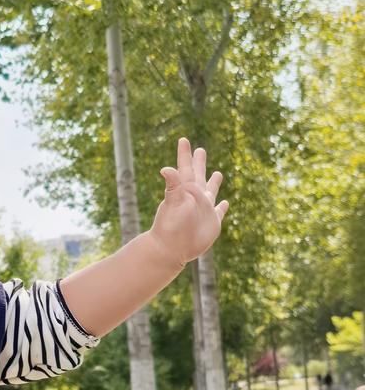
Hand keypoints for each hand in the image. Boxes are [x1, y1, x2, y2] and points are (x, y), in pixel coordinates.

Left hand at [148, 137, 228, 265]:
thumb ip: (173, 186)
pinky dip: (222, 207)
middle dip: (199, 162)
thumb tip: (165, 169)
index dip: (185, 154)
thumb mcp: (173, 203)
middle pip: (198, 175)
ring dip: (213, 182)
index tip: (183, 139)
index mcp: (186, 190)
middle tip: (200, 149)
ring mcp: (204, 210)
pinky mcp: (211, 223)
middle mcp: (195, 198)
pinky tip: (224, 202)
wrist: (171, 249)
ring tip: (217, 173)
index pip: (186, 168)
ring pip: (210, 192)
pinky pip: (218, 212)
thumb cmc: (171, 226)